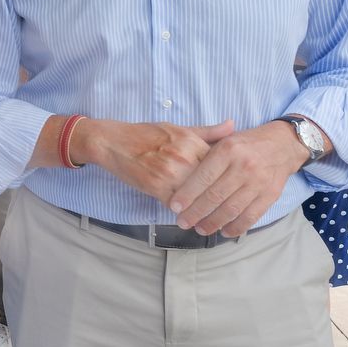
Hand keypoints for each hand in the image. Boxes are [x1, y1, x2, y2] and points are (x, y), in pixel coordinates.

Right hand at [76, 118, 234, 204]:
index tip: (234, 189)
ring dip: (204, 210)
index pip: (220, 165)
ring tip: (212, 221)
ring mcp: (170, 172)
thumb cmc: (144, 134)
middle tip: (229, 211)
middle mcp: (184, 156)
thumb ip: (207, 131)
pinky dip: (183, 212)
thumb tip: (232, 125)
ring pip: (196, 198)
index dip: (227, 179)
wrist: (113, 142)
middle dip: (220, 198)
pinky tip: (188, 217)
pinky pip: (177, 205)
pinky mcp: (156, 186)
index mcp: (191, 141)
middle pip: (212, 184)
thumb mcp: (178, 128)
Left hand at [169, 121, 307, 236]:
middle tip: (183, 222)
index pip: (203, 177)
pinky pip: (251, 216)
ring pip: (231, 209)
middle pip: (215, 196)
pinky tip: (225, 231)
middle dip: (196, 213)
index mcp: (228, 150)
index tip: (175, 207)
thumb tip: (180, 176)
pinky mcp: (270, 195)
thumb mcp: (224, 139)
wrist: (283, 144)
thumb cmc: (246, 143)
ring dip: (213, 223)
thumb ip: (203, 154)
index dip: (187, 195)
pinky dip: (237, 227)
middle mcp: (243, 166)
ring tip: (200, 229)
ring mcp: (258, 182)